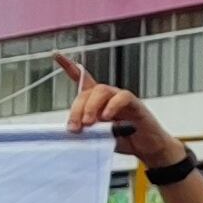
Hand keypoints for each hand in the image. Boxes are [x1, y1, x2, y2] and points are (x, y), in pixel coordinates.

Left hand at [54, 54, 180, 166]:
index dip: (69, 67)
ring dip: (91, 107)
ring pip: (101, 91)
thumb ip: (87, 131)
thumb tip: (74, 130)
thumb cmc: (123, 140)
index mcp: (96, 102)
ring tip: (89, 123)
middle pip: (87, 92)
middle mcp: (107, 96)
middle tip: (75, 128)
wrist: (146, 148)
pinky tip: (107, 117)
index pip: (82, 80)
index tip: (56, 55)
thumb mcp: (99, 137)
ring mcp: (121, 98)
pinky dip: (112, 106)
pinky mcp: (135, 104)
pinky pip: (122, 97)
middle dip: (77, 109)